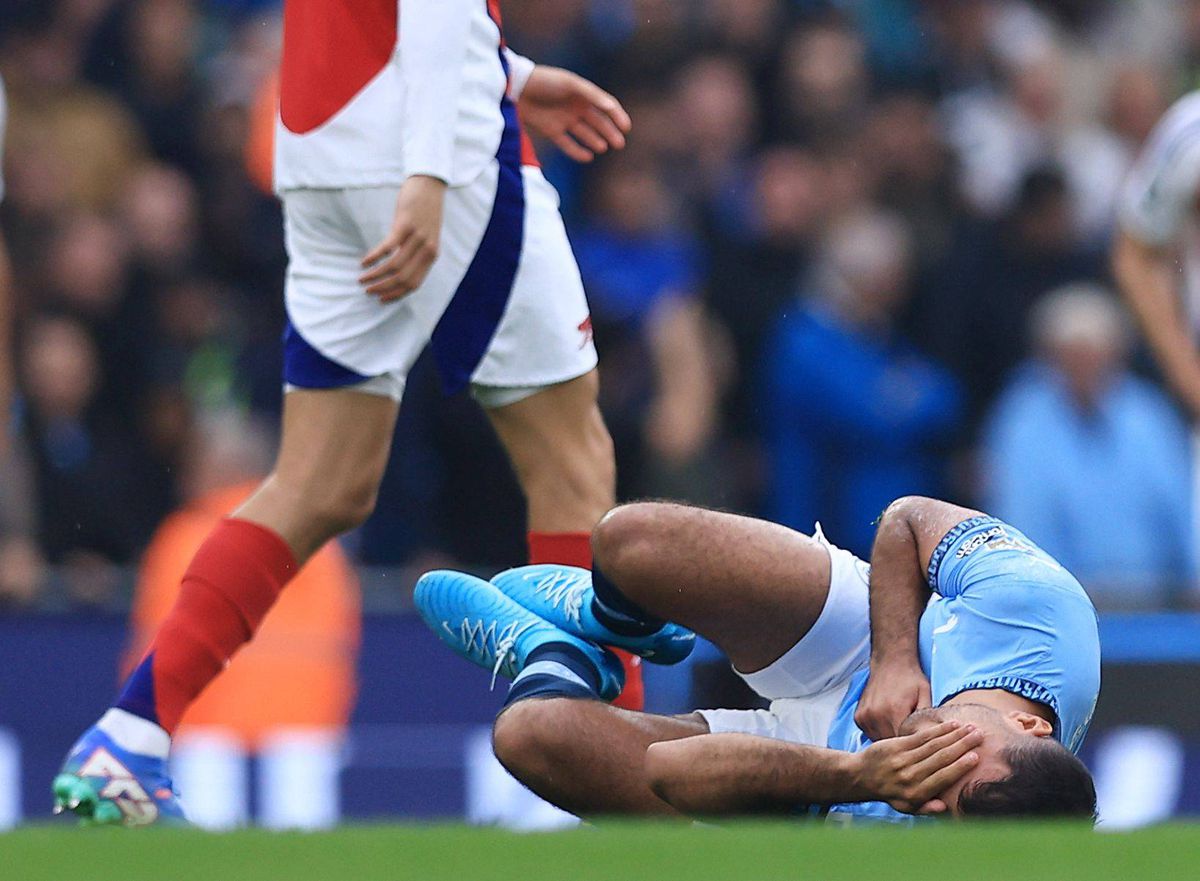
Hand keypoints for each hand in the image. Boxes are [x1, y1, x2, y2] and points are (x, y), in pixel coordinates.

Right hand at [360, 175, 446, 302]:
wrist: (431, 183)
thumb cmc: (426, 210)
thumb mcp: (427, 236)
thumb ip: (418, 253)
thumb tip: (401, 269)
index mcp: (431, 256)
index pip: (414, 284)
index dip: (397, 295)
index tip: (382, 299)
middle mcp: (426, 250)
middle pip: (403, 278)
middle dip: (383, 288)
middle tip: (368, 291)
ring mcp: (417, 238)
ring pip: (394, 266)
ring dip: (375, 276)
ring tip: (362, 279)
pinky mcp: (405, 224)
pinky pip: (387, 247)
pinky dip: (374, 257)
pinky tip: (364, 262)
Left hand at [518, 66, 630, 162]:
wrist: (516, 89)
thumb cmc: (545, 82)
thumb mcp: (570, 84)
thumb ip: (591, 95)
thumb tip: (611, 106)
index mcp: (583, 93)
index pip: (606, 106)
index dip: (617, 116)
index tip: (626, 127)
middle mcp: (575, 107)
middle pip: (598, 122)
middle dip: (610, 132)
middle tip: (620, 144)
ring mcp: (564, 119)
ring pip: (585, 134)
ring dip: (596, 141)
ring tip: (604, 147)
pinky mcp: (551, 131)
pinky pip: (568, 144)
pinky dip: (577, 151)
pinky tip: (588, 157)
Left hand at [851, 721, 982, 813]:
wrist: (861, 776)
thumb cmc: (891, 793)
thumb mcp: (907, 807)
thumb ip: (927, 808)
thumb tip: (945, 808)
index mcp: (916, 793)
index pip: (943, 778)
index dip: (960, 767)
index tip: (976, 757)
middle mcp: (910, 775)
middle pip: (941, 758)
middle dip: (962, 746)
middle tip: (980, 736)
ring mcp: (902, 759)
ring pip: (933, 745)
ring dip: (954, 735)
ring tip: (971, 728)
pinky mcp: (896, 745)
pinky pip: (921, 736)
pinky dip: (938, 730)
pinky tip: (952, 725)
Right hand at [854, 658, 931, 741]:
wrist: (890, 661)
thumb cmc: (910, 678)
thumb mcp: (925, 695)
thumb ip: (927, 718)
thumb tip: (934, 738)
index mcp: (893, 711)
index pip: (904, 742)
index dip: (913, 745)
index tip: (920, 744)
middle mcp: (875, 715)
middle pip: (890, 744)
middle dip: (901, 745)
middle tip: (911, 740)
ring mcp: (864, 716)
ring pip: (878, 741)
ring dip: (889, 740)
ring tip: (900, 732)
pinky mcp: (858, 716)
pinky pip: (870, 734)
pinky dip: (879, 733)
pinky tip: (888, 725)